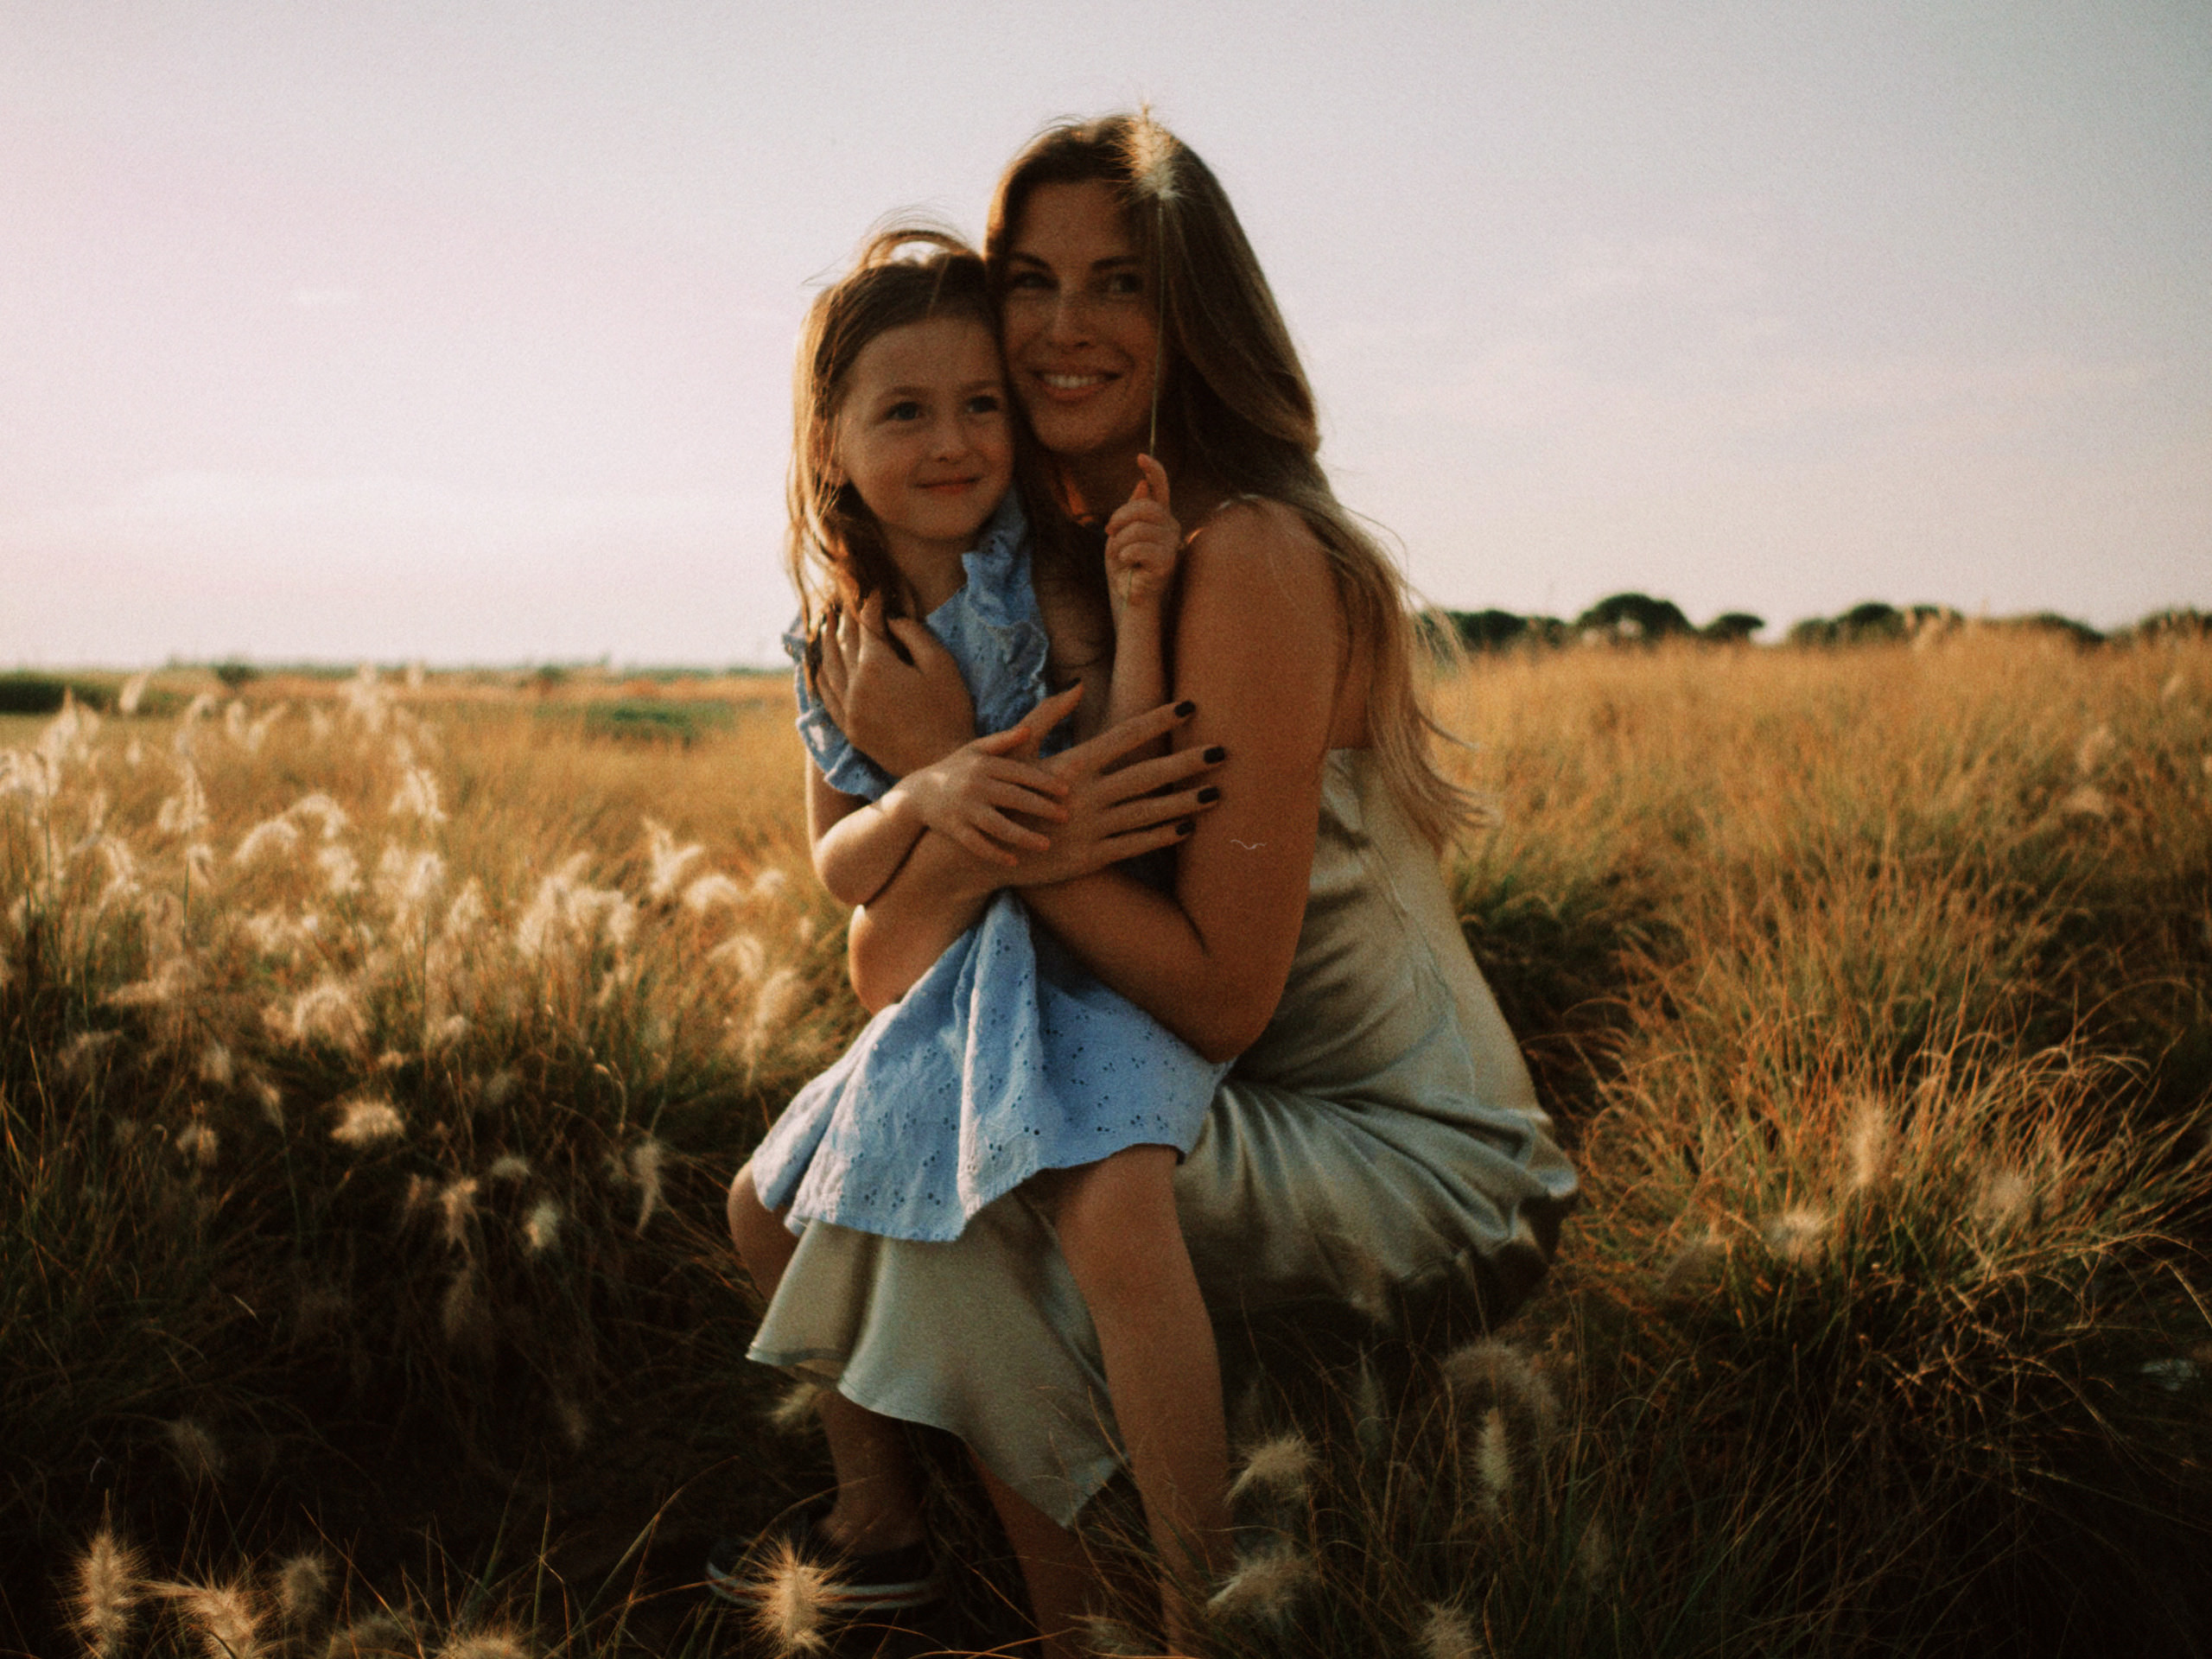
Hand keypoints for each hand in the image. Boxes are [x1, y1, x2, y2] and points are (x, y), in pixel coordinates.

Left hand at [814, 591, 975, 775]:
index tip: (873, 591)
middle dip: (844, 618)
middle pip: (843, 642)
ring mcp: (848, 710)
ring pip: (827, 667)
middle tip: (842, 599)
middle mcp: (854, 686)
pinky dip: (820, 675)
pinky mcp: (849, 729)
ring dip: (825, 642)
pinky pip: (825, 695)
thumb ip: (913, 634)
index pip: (866, 625)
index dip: (870, 604)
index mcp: (876, 666)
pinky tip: (819, 666)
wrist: (941, 764)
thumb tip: (889, 620)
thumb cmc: (950, 711)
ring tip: (824, 624)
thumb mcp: (940, 664)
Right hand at [891, 687, 1081, 865]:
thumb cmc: (955, 769)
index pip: (1019, 773)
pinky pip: (977, 845)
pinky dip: (995, 854)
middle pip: (1013, 798)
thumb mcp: (975, 750)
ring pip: (997, 825)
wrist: (917, 793)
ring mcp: (963, 809)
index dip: (1044, 782)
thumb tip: (1030, 730)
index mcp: (982, 765)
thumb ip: (1003, 740)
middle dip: (1041, 808)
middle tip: (1066, 817)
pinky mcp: (953, 829)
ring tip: (1046, 845)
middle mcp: (973, 785)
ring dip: (1023, 837)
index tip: (1066, 791)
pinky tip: (1015, 861)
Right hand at [1001, 698, 1223, 886]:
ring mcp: (1091, 828)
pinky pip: (1135, 845)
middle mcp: (1087, 795)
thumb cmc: (1002, 793)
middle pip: (1147, 773)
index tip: (1190, 706)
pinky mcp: (1091, 858)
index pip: (1126, 735)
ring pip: (1148, 812)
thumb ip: (1048, 716)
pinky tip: (1188, 828)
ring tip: (1216, 793)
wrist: (980, 851)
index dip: (1159, 720)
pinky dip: (1162, 836)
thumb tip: (1076, 684)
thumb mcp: (1018, 751)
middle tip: (1223, 751)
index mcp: (1073, 764)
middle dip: (1186, 762)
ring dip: (1184, 802)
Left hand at [1103, 454, 1181, 620]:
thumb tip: (1141, 485)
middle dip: (1121, 516)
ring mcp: (1172, 543)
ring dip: (1120, 542)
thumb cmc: (1125, 566)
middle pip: (1145, 506)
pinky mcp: (1168, 561)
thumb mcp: (1120, 534)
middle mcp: (1170, 526)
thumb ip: (1131, 512)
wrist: (1128, 596)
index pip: (1161, 489)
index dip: (1153, 471)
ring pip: (1139, 528)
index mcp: (1159, 517)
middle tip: (1109, 531)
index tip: (1140, 456)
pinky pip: (1140, 547)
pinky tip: (1127, 564)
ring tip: (1119, 555)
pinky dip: (1125, 554)